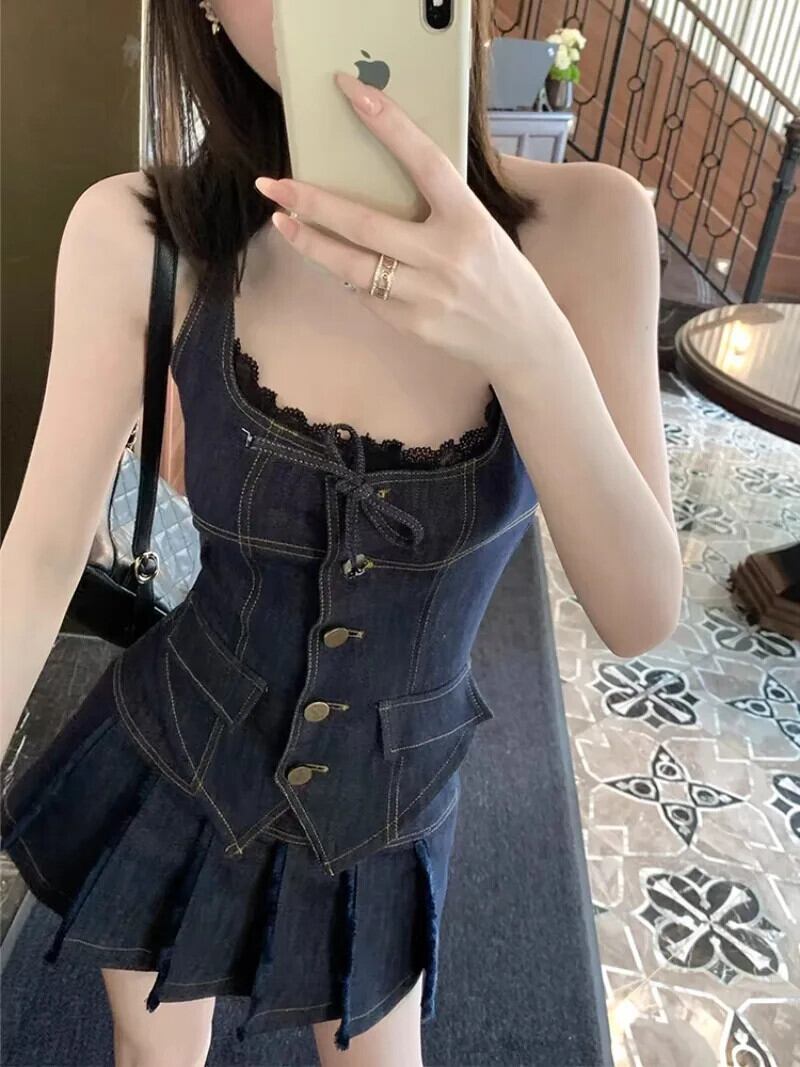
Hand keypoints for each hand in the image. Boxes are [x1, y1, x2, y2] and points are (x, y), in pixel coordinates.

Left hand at [254, 70, 550, 376]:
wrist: (524, 340)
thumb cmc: (501, 275)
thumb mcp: (484, 229)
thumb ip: (442, 206)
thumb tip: (386, 174)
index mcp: (470, 220)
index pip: (425, 162)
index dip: (388, 124)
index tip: (351, 91)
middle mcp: (447, 256)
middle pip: (366, 224)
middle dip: (313, 202)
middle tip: (274, 184)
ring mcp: (427, 295)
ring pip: (352, 266)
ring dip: (310, 243)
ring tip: (281, 221)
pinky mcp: (413, 325)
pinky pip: (367, 295)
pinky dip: (346, 275)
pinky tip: (331, 259)